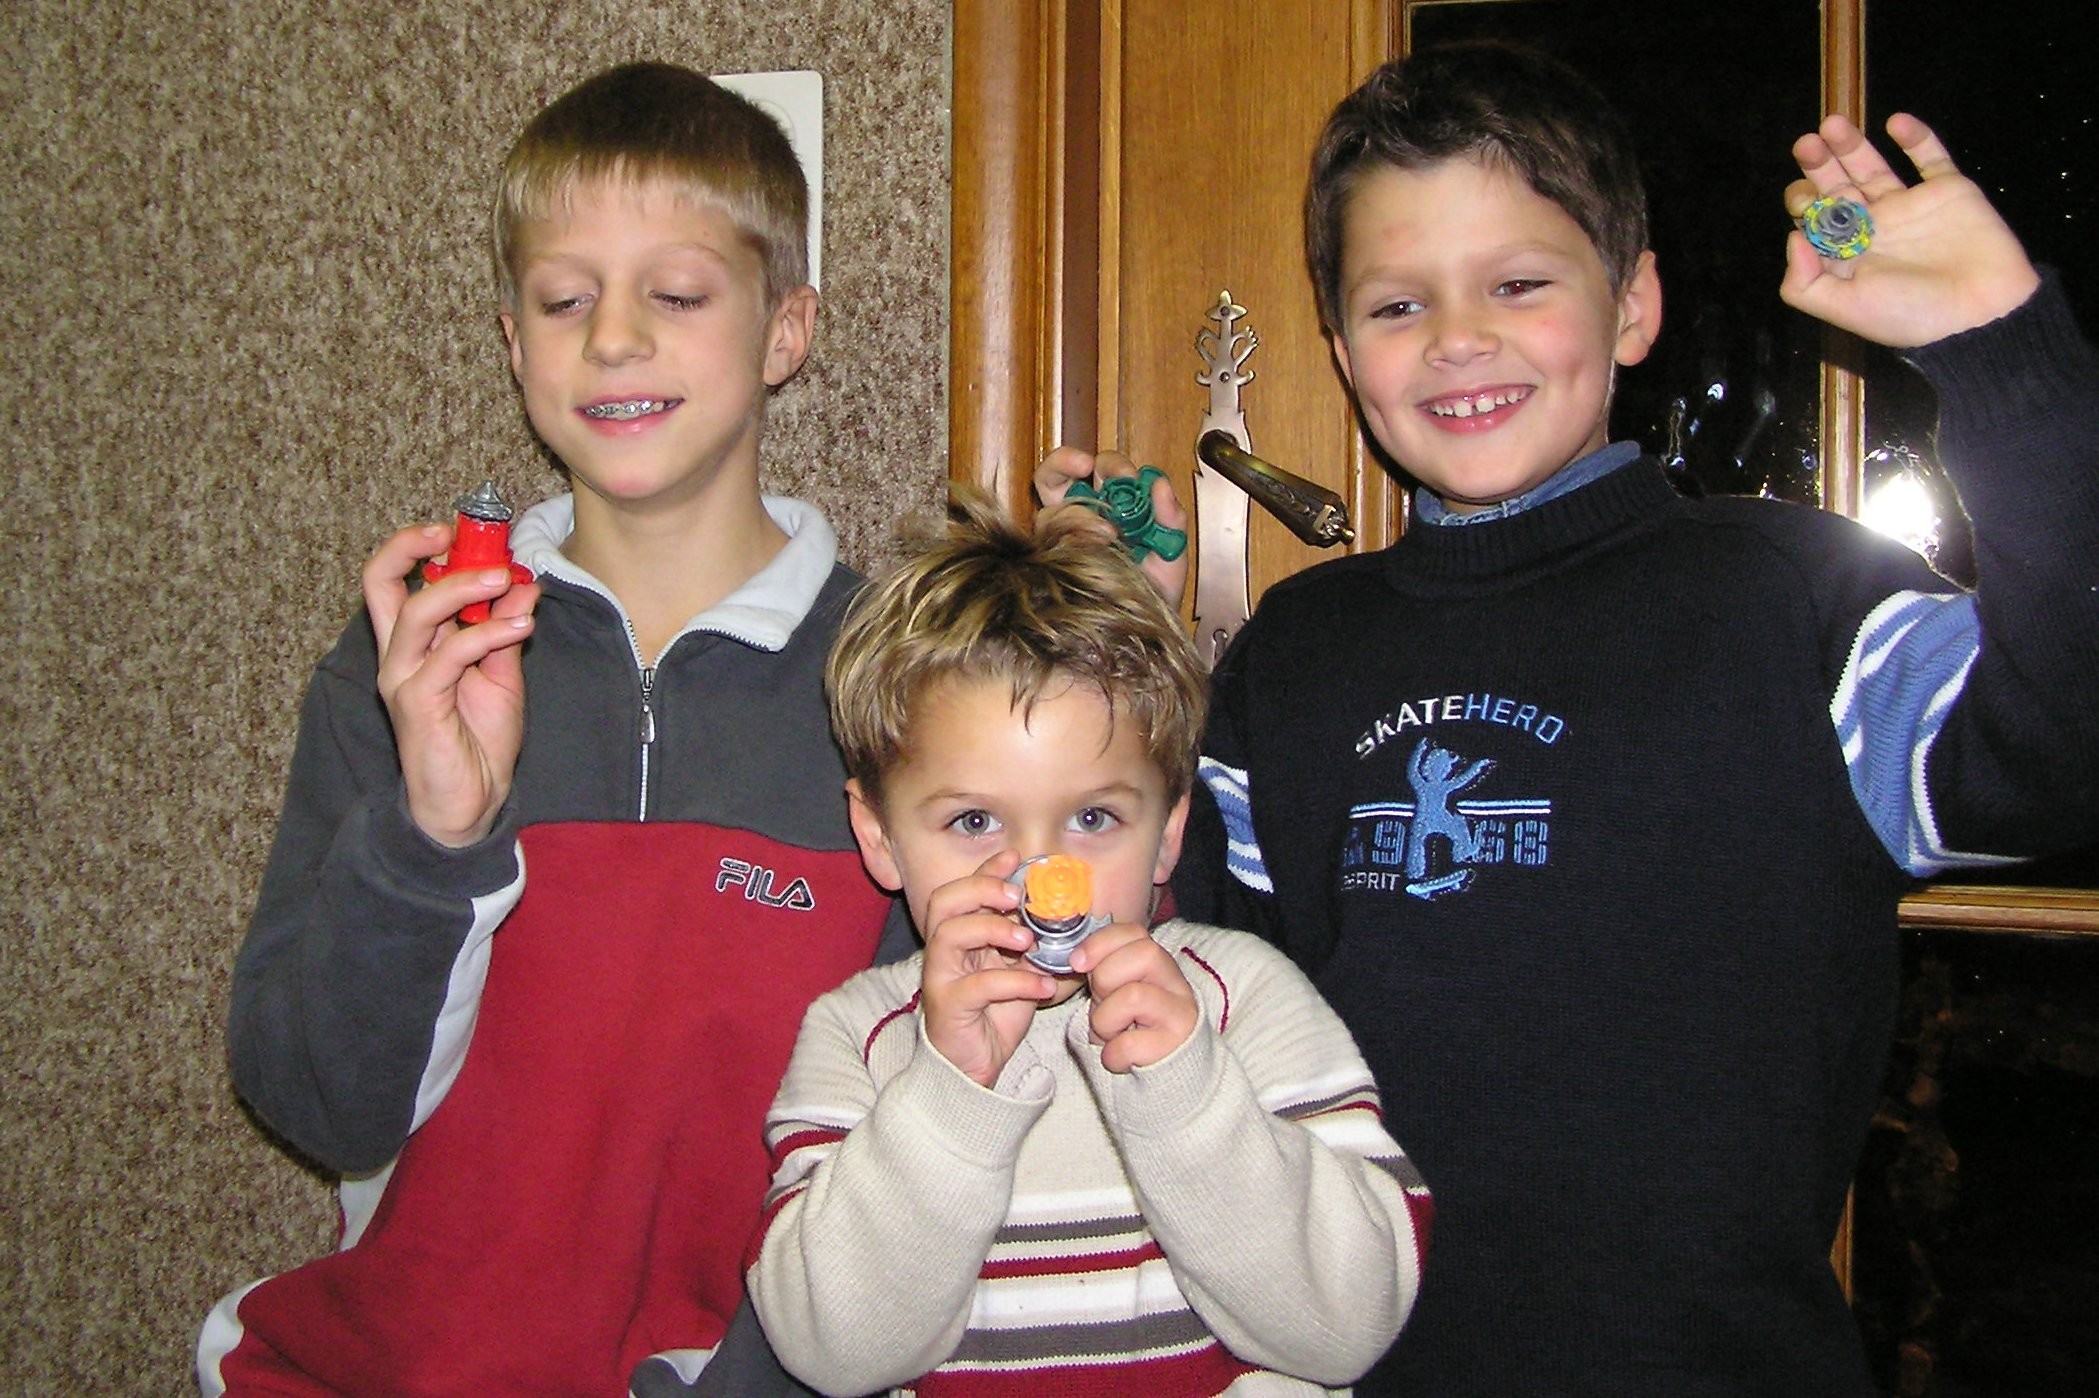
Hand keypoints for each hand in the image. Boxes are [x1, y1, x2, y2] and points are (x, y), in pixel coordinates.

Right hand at [366, 522, 540, 848]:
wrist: (471, 803)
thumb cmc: (478, 740)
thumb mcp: (501, 674)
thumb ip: (504, 630)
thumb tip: (523, 585)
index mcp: (413, 644)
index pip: (391, 580)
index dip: (414, 546)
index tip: (458, 528)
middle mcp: (397, 655)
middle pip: (379, 582)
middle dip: (413, 546)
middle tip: (463, 534)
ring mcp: (402, 678)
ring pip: (416, 611)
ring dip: (464, 587)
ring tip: (506, 579)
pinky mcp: (416, 703)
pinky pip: (449, 655)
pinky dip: (487, 634)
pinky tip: (520, 627)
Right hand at [918, 852, 1059, 1087]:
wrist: (975, 1065)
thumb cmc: (995, 1015)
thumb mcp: (1020, 972)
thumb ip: (1032, 946)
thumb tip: (1066, 918)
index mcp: (961, 936)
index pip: (964, 890)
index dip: (987, 870)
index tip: (1016, 857)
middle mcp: (944, 951)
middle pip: (945, 901)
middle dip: (981, 889)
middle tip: (1017, 897)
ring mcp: (941, 977)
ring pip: (950, 934)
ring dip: (993, 929)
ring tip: (1029, 942)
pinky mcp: (948, 1006)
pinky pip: (978, 985)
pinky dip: (1016, 982)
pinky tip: (1043, 987)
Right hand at [1034, 446, 1190, 609]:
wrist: (1144, 632)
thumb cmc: (1155, 590)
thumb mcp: (1172, 553)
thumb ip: (1171, 518)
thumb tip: (1159, 483)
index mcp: (1110, 504)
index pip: (1099, 468)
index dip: (1108, 464)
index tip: (1126, 475)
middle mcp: (1079, 516)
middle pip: (1056, 475)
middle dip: (1067, 463)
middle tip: (1087, 468)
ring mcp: (1059, 542)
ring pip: (1048, 510)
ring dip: (1075, 513)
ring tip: (1107, 534)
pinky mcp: (1048, 566)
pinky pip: (1044, 547)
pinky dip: (1066, 543)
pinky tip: (1091, 554)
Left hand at [1067, 921, 1198, 1072]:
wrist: (1162, 1072)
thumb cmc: (1130, 1028)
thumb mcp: (1115, 992)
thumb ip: (1102, 969)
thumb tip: (1075, 958)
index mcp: (1158, 964)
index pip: (1135, 932)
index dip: (1101, 942)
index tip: (1077, 963)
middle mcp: (1176, 983)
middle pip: (1144, 954)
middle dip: (1106, 978)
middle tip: (1101, 1003)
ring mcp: (1180, 1013)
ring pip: (1133, 996)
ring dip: (1105, 1020)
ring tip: (1110, 1034)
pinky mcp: (1175, 1045)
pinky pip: (1128, 1044)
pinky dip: (1112, 1054)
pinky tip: (1118, 1057)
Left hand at [1780, 113, 2038, 347]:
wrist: (1981, 312)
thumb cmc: (1909, 314)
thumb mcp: (1844, 309)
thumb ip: (1805, 282)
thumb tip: (1792, 238)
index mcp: (1849, 255)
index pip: (1816, 220)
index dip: (1803, 203)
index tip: (1804, 198)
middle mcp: (1876, 227)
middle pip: (1838, 187)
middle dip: (1818, 165)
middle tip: (1804, 144)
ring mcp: (1911, 206)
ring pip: (1874, 168)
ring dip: (1852, 146)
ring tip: (1832, 124)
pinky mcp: (1950, 191)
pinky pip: (1932, 157)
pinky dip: (1916, 137)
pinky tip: (1896, 122)